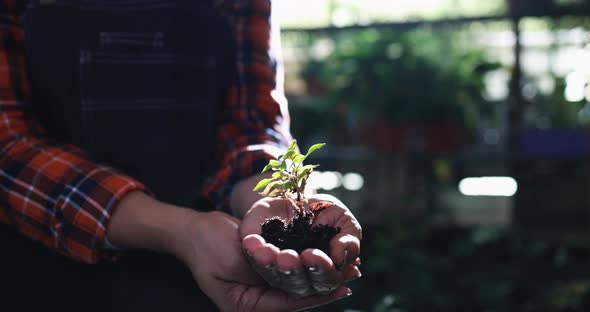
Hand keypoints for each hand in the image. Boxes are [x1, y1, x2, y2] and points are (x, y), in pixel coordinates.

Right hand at [107, 193, 350, 310]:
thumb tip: (299, 278)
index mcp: (244, 307)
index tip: (341, 286)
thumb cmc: (209, 244)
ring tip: (348, 268)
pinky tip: (327, 258)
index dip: (316, 296)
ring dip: (320, 276)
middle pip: (295, 299)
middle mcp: (253, 303)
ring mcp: (257, 291)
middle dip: (324, 287)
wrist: (193, 231)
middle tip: (352, 275)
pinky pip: (290, 275)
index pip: (287, 305)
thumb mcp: (237, 260)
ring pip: (296, 287)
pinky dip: (308, 267)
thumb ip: (266, 272)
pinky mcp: (262, 277)